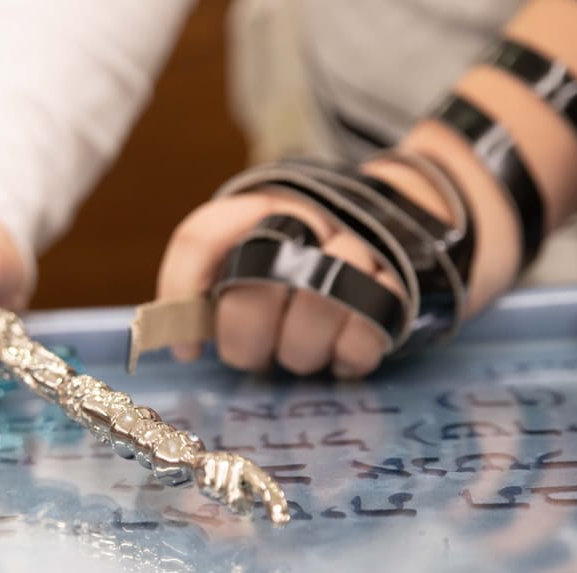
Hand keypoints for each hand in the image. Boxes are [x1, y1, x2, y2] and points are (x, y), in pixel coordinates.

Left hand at [156, 162, 450, 378]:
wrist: (400, 221)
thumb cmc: (303, 261)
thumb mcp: (255, 258)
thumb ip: (215, 287)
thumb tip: (177, 338)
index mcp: (260, 208)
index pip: (202, 237)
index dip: (182, 292)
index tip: (187, 349)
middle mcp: (306, 220)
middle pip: (256, 285)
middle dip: (245, 338)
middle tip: (250, 355)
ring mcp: (356, 248)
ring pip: (315, 309)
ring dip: (298, 353)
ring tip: (298, 356)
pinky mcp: (397, 284)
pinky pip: (363, 334)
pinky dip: (345, 358)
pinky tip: (338, 359)